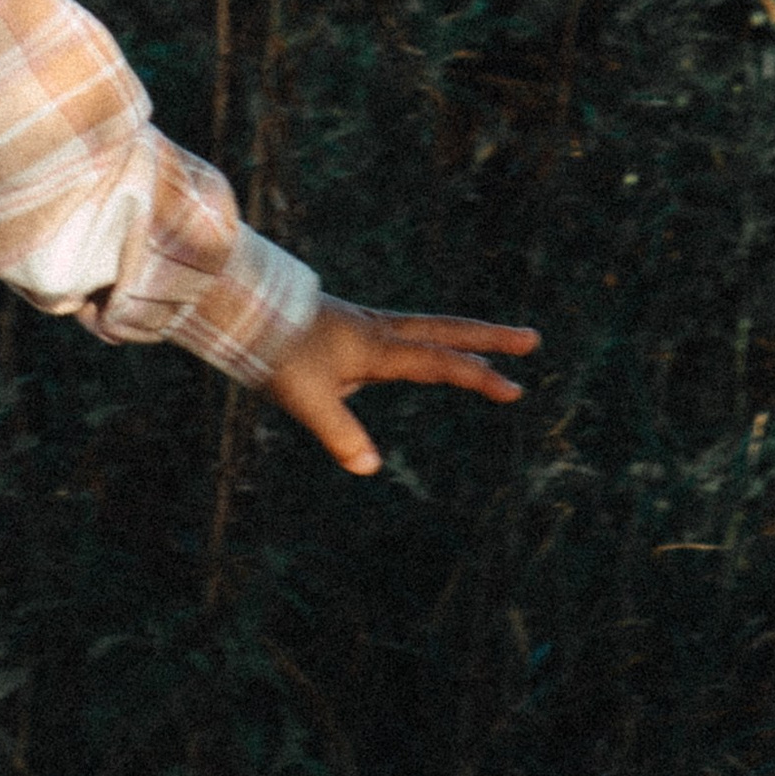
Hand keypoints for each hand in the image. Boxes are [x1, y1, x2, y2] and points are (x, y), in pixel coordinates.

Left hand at [265, 295, 537, 477]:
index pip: (440, 362)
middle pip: (446, 330)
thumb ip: (339, 432)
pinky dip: (425, 340)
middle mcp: (378, 332)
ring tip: (489, 346)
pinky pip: (400, 334)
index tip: (515, 390)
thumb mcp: (305, 398)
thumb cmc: (274, 352)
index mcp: (377, 347)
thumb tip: (369, 468)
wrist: (242, 307)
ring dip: (460, 336)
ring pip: (426, 328)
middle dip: (490, 338)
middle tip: (531, 339)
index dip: (479, 376)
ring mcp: (364, 326)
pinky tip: (417, 354)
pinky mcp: (348, 328)